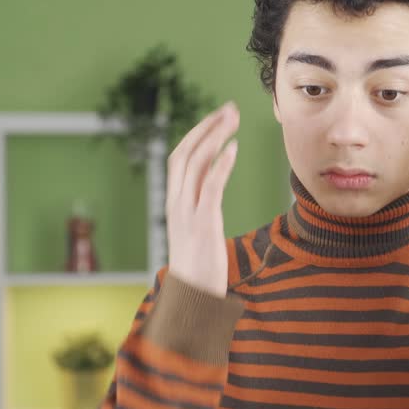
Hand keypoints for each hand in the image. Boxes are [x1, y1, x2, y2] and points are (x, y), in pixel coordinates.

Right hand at [165, 101, 239, 296]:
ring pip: (195, 164)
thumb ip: (200, 206)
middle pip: (185, 153)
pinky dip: (220, 165)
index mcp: (175, 203)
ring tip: (233, 121)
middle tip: (228, 110)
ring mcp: (187, 213)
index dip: (198, 134)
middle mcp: (177, 203)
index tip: (218, 118)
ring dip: (214, 138)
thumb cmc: (198, 268)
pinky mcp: (203, 224)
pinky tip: (233, 149)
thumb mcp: (197, 230)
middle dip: (206, 128)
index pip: (180, 158)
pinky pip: (209, 188)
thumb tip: (210, 185)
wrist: (191, 299)